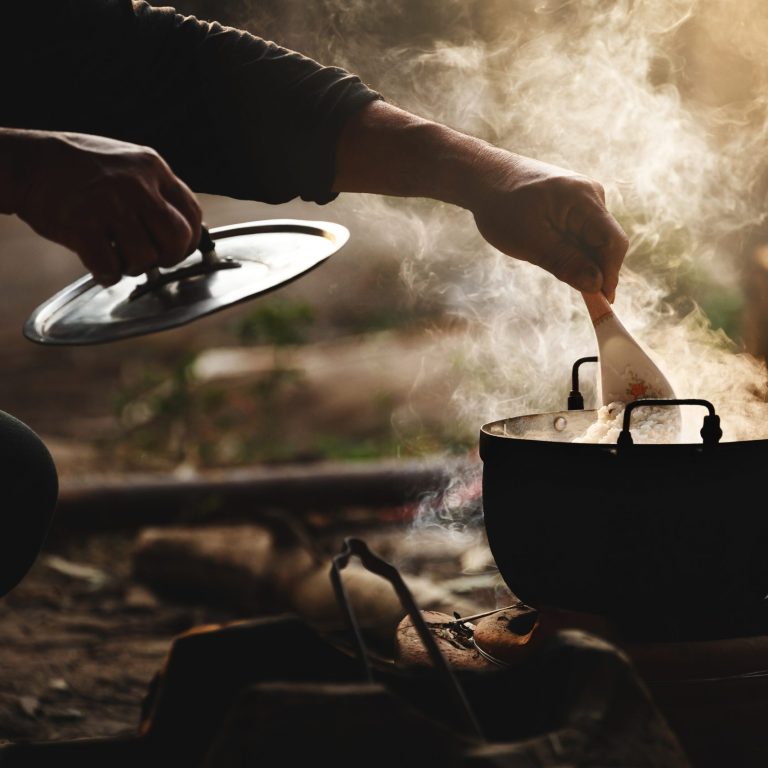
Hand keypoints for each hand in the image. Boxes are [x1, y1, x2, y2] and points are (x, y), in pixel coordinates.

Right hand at [3, 129, 201, 285]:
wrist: (26, 162)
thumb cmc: (78, 168)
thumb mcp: (127, 164)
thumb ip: (155, 191)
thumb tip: (183, 229)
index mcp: (152, 167)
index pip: (192, 214)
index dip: (190, 240)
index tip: (178, 250)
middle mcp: (136, 184)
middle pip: (177, 238)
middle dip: (169, 257)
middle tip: (151, 259)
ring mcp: (110, 204)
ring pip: (146, 257)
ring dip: (134, 267)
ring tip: (118, 256)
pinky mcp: (83, 225)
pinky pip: (111, 267)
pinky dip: (108, 274)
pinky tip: (99, 264)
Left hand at [333, 101, 627, 299]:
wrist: (469, 171)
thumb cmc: (495, 204)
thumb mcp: (528, 242)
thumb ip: (563, 264)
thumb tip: (592, 288)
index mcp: (583, 199)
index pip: (613, 247)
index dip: (611, 279)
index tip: (602, 307)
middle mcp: (588, 193)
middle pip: (605, 244)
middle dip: (593, 273)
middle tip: (582, 302)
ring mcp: (578, 194)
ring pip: (590, 239)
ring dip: (578, 263)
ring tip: (558, 278)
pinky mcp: (564, 197)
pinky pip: (576, 231)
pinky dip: (569, 251)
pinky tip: (549, 260)